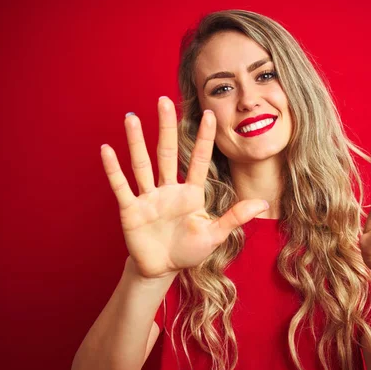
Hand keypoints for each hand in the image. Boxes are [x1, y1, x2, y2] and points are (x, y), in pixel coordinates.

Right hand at [100, 97, 268, 278]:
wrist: (161, 269)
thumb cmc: (189, 250)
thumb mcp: (214, 234)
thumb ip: (235, 217)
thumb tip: (264, 202)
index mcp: (191, 193)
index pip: (199, 160)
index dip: (204, 138)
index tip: (209, 113)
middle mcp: (169, 189)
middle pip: (167, 152)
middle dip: (166, 127)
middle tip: (164, 100)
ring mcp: (148, 197)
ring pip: (142, 164)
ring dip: (136, 141)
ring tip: (131, 117)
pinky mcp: (131, 210)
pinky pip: (121, 186)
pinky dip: (113, 169)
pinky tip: (106, 149)